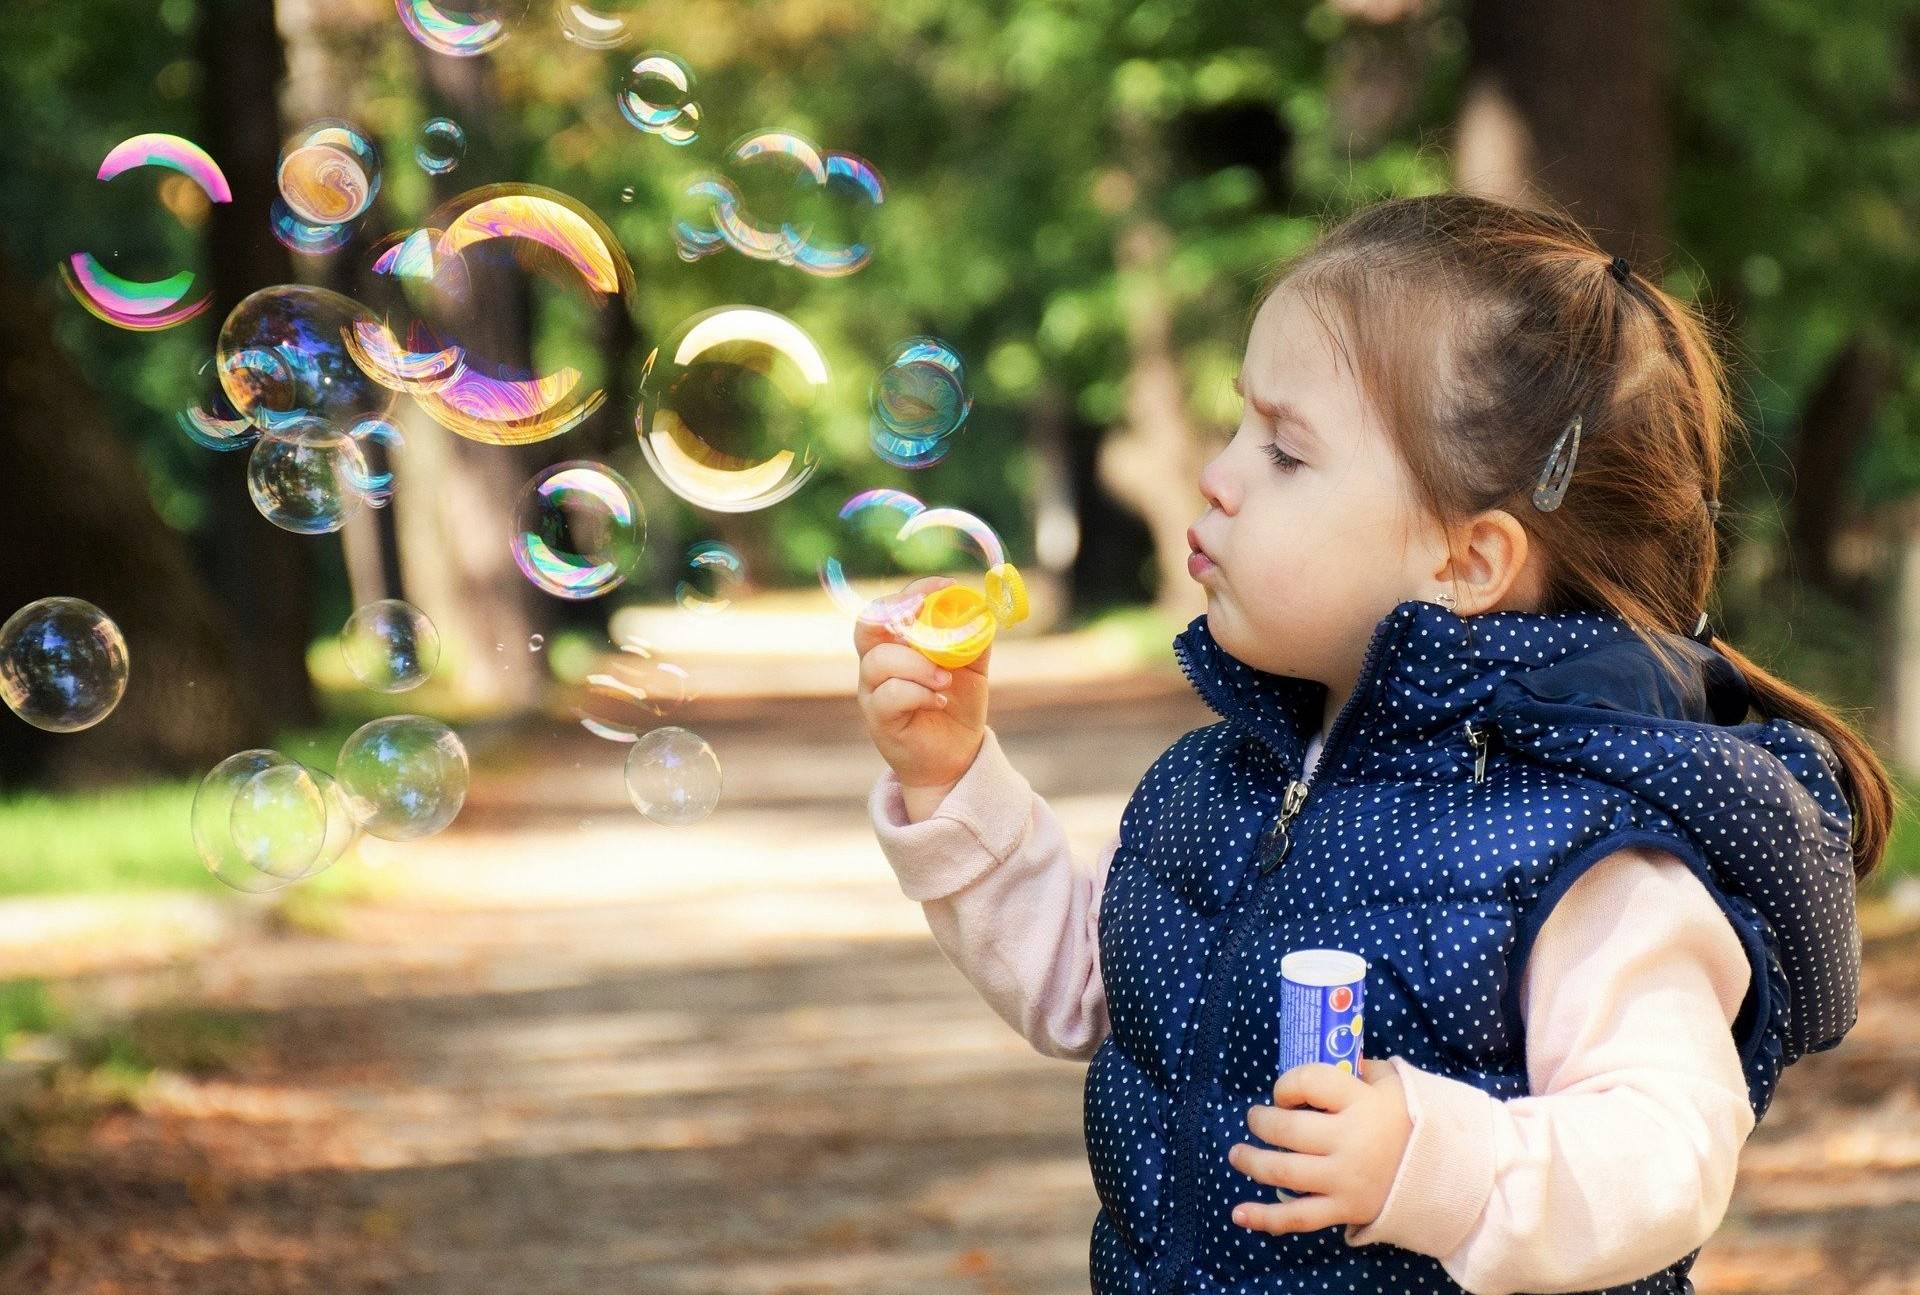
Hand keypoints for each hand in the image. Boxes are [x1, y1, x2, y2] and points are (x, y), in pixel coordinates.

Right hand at [854, 576, 990, 800]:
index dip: (914, 590)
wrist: (956, 754)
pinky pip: (888, 695)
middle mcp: (877, 662)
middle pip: (867, 625)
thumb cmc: (957, 704)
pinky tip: (939, 700)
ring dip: (917, 664)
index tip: (946, 586)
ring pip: (879, 661)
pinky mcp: (878, 718)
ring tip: (946, 679)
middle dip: (897, 613)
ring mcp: (873, 690)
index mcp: (897, 642)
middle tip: (926, 614)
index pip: (891, 605)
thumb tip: (983, 606)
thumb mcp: (973, 666)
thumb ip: (974, 636)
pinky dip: (918, 693)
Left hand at [1226, 1057, 1412, 1235]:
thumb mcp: (1394, 1084)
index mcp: (1362, 1103)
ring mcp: (1345, 1179)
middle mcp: (1350, 1141)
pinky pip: (1298, 1217)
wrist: (1449, 1174)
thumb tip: (1330, 1057)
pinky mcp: (1345, 1209)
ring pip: (1284, 1171)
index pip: (1308, 1082)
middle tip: (1254, 1119)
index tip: (1285, 1093)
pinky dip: (1265, 1218)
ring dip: (1252, 1162)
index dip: (1286, 1084)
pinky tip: (1239, 1213)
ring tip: (1237, 1154)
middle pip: (1288, 1130)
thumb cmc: (1414, 1122)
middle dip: (1261, 1122)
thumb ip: (1360, 1070)